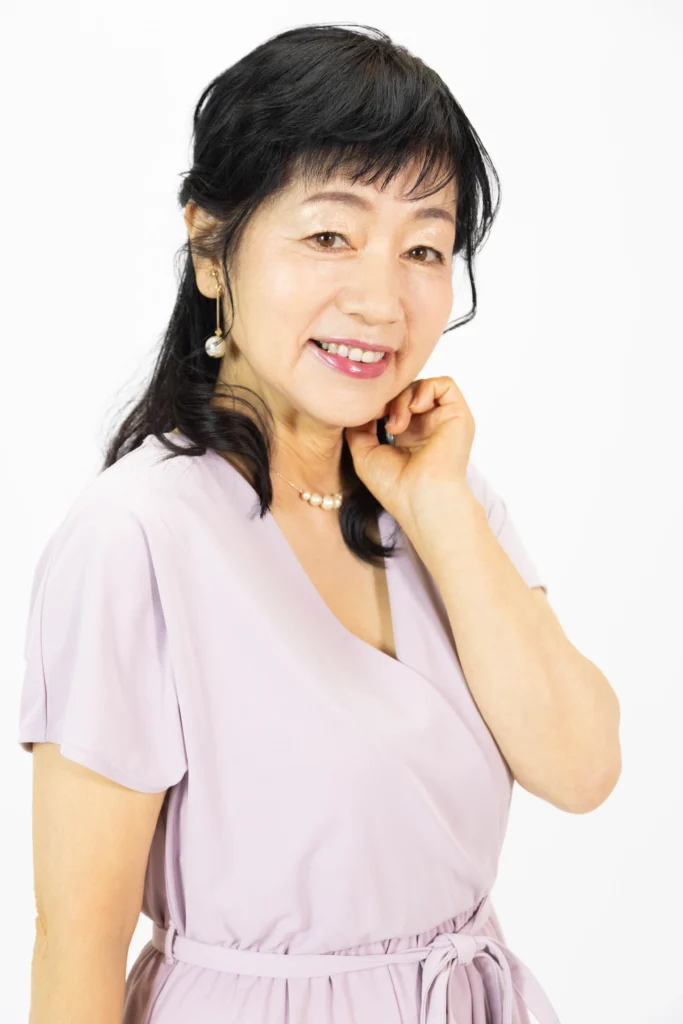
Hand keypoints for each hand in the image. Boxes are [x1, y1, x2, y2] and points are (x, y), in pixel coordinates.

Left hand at [344, 376, 475, 528]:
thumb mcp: (364, 452)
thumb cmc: (394, 485)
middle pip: (406, 391)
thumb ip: (359, 427)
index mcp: (408, 436)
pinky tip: (414, 410)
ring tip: (396, 425)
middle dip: (388, 398)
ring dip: (403, 397)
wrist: (420, 498)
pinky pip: (445, 384)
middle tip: (379, 416)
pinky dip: (425, 390)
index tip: (366, 416)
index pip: (394, 403)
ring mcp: (443, 420)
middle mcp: (427, 426)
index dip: (379, 403)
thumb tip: (359, 406)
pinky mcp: (458, 415)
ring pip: (422, 385)